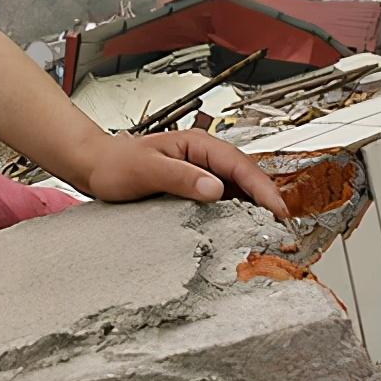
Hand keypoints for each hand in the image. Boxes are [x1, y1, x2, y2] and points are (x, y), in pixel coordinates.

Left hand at [86, 130, 289, 219]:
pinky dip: (238, 216)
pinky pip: (224, 202)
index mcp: (197, 145)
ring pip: (239, 191)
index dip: (262, 187)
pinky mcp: (196, 191)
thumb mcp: (146, 169)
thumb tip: (215, 188)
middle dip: (267, 201)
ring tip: (272, 235)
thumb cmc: (116, 164)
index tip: (278, 210)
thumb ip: (180, 177)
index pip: (239, 164)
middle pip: (246, 178)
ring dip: (256, 210)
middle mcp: (204, 158)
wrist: (96, 168)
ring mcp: (202, 174)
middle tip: (285, 229)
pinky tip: (245, 232)